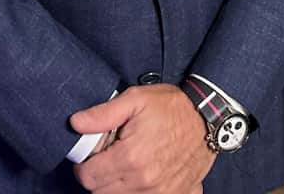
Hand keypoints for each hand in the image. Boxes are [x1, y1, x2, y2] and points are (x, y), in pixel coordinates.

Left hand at [70, 85, 215, 191]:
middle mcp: (143, 181)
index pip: (88, 177)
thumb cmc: (171, 107)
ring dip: (115, 186)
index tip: (90, 154)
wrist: (208, 118)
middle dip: (98, 175)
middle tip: (107, 156)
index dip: (83, 165)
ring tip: (124, 163)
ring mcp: (159, 192)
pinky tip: (141, 175)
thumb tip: (75, 123)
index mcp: (130, 157)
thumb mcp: (136, 99)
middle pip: (100, 192)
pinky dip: (136, 192)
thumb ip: (103, 113)